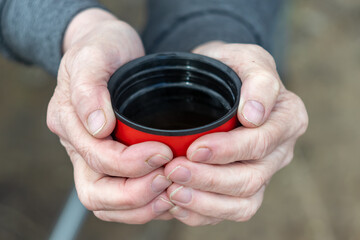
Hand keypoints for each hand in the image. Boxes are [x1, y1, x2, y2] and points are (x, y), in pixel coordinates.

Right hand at [46, 9, 173, 223]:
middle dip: (135, 194)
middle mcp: (78, 146)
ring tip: (173, 193)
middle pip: (96, 193)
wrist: (108, 47)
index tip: (163, 152)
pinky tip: (169, 194)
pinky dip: (145, 203)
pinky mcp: (112, 160)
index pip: (97, 159)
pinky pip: (122, 196)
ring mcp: (93, 156)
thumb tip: (98, 127)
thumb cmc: (102, 47)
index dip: (130, 163)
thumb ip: (89, 88)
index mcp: (69, 123)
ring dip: (141, 206)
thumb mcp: (93, 55)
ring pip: (108, 203)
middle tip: (169, 180)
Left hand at [164, 42, 307, 225]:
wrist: (217, 83)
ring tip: (172, 192)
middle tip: (173, 170)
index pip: (262, 142)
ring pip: (243, 203)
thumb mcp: (245, 59)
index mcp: (287, 118)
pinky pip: (229, 211)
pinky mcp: (244, 187)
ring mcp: (263, 172)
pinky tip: (177, 204)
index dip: (230, 150)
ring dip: (205, 201)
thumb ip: (258, 81)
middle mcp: (280, 150)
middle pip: (251, 178)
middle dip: (210, 179)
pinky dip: (202, 213)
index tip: (195, 148)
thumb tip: (254, 116)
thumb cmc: (230, 68)